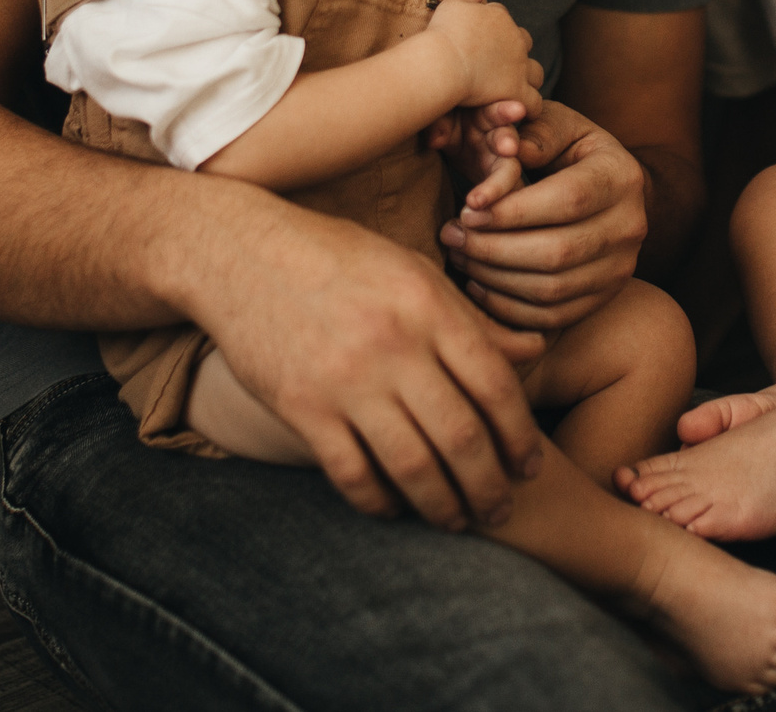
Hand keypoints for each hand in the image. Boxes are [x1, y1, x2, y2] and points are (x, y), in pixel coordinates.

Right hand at [190, 196, 548, 529]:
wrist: (240, 254)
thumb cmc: (337, 258)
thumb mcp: (411, 270)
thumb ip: (472, 319)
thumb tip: (534, 352)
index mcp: (426, 306)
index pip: (494, 385)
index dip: (520, 435)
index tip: (529, 465)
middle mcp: (392, 345)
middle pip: (460, 436)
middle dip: (489, 485)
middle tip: (500, 509)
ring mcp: (344, 380)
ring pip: (411, 466)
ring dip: (441, 505)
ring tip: (456, 521)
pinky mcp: (300, 407)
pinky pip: (351, 473)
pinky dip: (379, 502)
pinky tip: (394, 508)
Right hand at [425, 0, 543, 110]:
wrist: (444, 61)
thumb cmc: (445, 34)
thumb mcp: (452, 3)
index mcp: (499, 18)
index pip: (501, 17)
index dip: (492, 27)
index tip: (481, 36)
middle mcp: (515, 40)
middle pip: (524, 42)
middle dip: (515, 50)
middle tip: (499, 62)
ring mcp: (519, 67)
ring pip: (535, 72)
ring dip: (527, 78)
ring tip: (514, 86)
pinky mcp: (517, 91)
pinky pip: (534, 102)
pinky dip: (530, 107)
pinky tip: (521, 110)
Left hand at [439, 101, 645, 330]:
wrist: (611, 195)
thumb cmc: (572, 153)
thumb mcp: (560, 127)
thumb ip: (535, 132)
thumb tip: (508, 149)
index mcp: (621, 177)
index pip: (567, 199)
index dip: (512, 210)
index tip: (466, 208)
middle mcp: (630, 226)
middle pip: (557, 251)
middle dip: (494, 247)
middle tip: (452, 235)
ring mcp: (620, 268)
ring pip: (551, 289)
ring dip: (494, 278)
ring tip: (460, 256)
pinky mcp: (603, 298)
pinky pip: (551, 317)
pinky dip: (508, 307)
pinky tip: (479, 283)